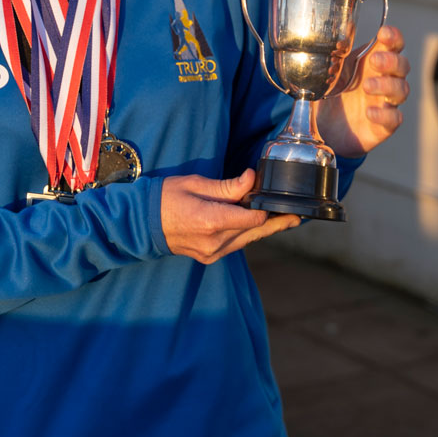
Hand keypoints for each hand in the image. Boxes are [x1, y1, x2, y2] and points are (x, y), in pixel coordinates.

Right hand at [160, 169, 299, 263]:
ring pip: (248, 241)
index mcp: (212, 221)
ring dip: (263, 229)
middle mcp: (215, 242)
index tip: (280, 198)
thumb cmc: (165, 197)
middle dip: (276, 223)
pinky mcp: (209, 257)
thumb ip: (227, 186)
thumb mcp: (195, 183)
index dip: (269, 209)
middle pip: (256, 233)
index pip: (254, 220)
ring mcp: (212, 253)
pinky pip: (236, 245)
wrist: (141, 223)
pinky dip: (247, 234)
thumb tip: (252, 179)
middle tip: (296, 215)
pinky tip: (255, 224)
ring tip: (282, 218)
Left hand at [316, 25, 409, 157]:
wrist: (325, 128)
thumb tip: (341, 23)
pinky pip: (394, 119)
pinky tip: (369, 112)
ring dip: (387, 85)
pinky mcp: (383, 125)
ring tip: (367, 87)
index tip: (384, 33)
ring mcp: (386, 103)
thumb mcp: (331, 69)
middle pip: (402, 66)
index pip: (392, 45)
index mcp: (372, 62)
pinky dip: (385, 115)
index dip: (394, 37)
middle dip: (392, 61)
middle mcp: (384, 80)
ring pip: (402, 90)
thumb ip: (337, 50)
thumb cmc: (333, 93)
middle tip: (374, 61)